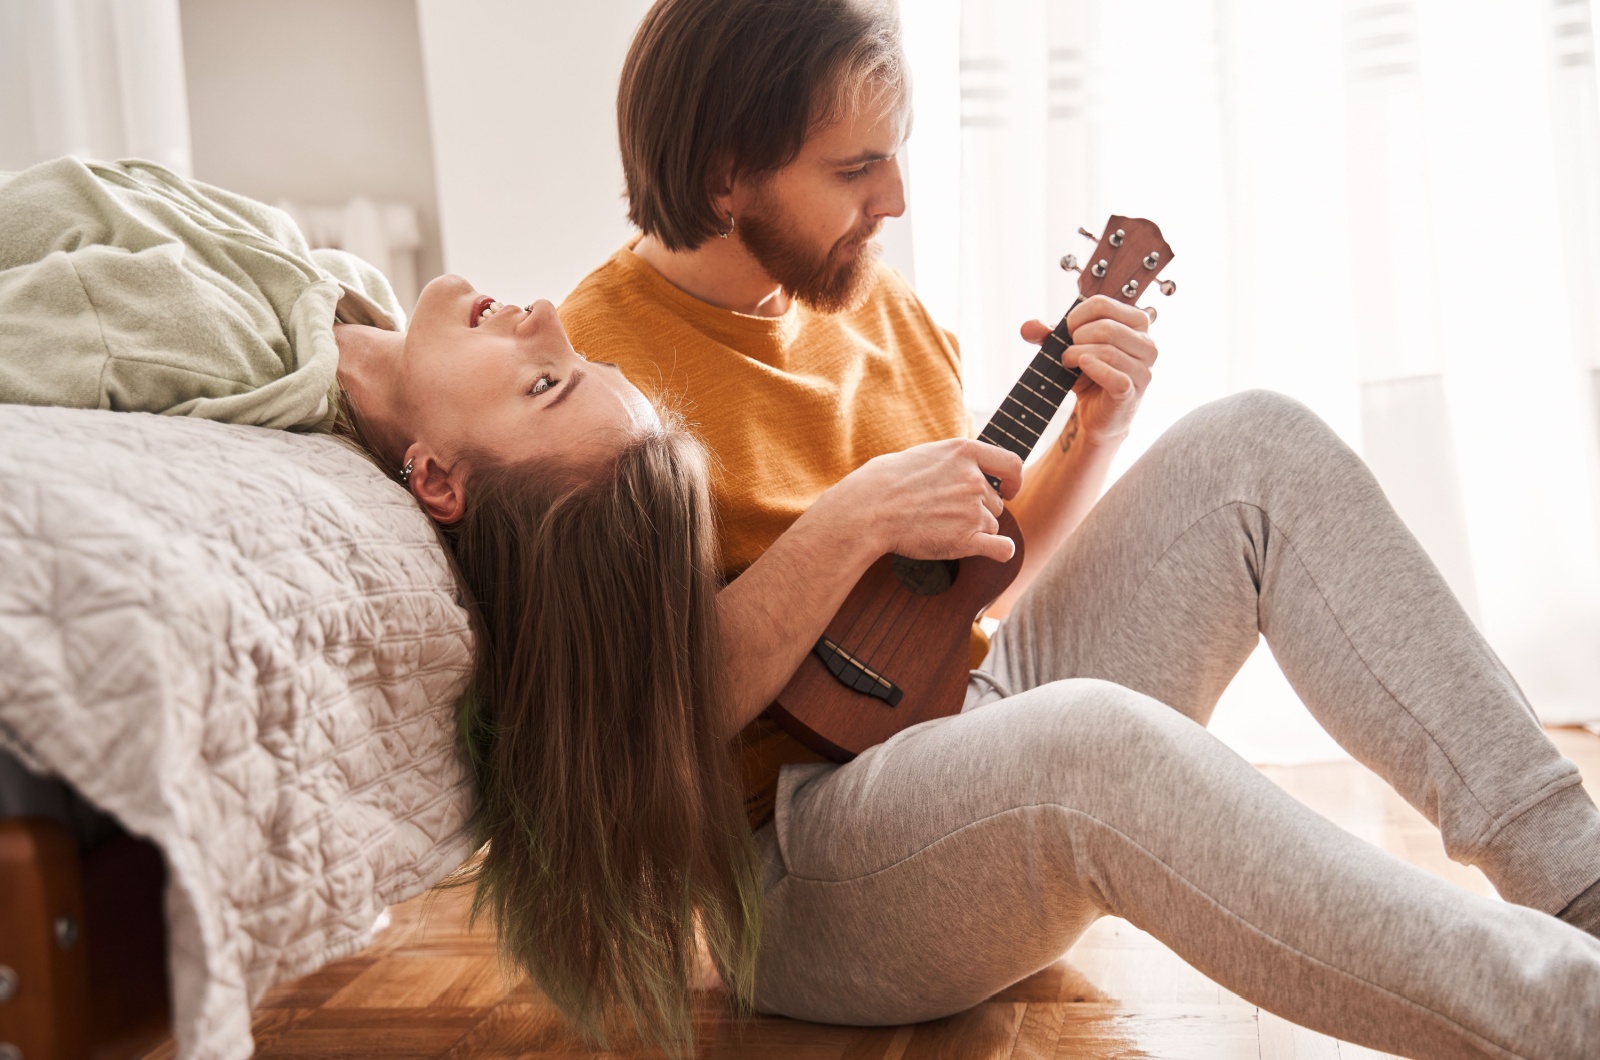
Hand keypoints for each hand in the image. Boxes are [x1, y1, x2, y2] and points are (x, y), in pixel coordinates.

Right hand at [822, 439, 1023, 562]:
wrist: (868, 509)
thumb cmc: (886, 482)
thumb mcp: (926, 454)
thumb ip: (955, 460)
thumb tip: (970, 468)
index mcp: (965, 451)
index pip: (1011, 464)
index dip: (1015, 481)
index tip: (1010, 490)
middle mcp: (974, 479)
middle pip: (995, 502)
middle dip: (978, 510)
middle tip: (945, 514)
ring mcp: (972, 509)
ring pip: (990, 525)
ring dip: (973, 529)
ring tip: (940, 527)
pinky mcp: (966, 539)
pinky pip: (1002, 548)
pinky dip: (1001, 551)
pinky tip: (994, 550)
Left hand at [1020, 294, 1157, 444]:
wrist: (1097, 413)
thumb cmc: (1089, 374)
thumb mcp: (1068, 348)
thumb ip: (1048, 334)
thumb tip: (1028, 327)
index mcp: (1137, 323)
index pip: (1103, 304)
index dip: (1076, 316)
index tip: (1067, 331)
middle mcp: (1147, 344)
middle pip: (1106, 327)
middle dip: (1077, 337)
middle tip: (1067, 351)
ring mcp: (1143, 369)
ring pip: (1108, 351)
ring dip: (1077, 355)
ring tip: (1068, 363)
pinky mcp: (1132, 392)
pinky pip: (1115, 376)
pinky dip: (1094, 369)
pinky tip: (1081, 366)